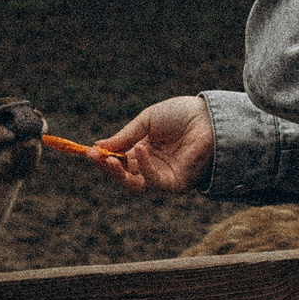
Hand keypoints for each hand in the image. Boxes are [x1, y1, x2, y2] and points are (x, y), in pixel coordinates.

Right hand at [96, 96, 212, 194]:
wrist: (209, 116)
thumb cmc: (181, 115)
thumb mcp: (146, 121)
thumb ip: (125, 136)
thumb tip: (98, 147)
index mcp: (144, 152)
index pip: (120, 162)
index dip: (104, 158)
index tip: (89, 151)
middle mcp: (153, 166)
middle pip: (124, 177)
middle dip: (107, 168)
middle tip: (95, 157)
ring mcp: (164, 176)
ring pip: (135, 184)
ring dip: (119, 173)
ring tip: (109, 158)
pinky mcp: (176, 183)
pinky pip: (155, 181)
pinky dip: (145, 167)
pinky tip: (141, 149)